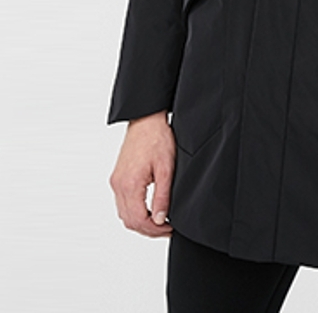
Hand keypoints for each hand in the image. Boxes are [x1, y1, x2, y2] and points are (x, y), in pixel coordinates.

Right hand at [109, 110, 175, 237]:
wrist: (146, 120)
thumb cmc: (157, 139)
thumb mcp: (166, 169)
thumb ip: (163, 196)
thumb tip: (161, 219)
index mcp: (130, 184)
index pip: (139, 220)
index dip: (155, 230)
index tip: (169, 229)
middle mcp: (119, 184)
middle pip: (129, 220)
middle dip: (148, 229)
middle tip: (166, 228)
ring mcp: (116, 181)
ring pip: (124, 214)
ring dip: (140, 221)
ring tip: (159, 221)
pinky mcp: (117, 177)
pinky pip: (122, 203)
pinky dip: (134, 211)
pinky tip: (148, 209)